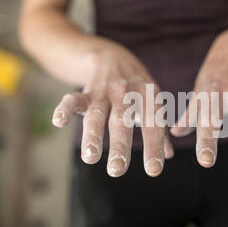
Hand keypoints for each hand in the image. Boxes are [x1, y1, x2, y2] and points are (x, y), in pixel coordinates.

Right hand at [51, 43, 173, 176]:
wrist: (113, 56)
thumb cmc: (137, 88)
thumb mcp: (152, 102)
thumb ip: (159, 128)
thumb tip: (168, 155)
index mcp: (148, 95)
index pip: (153, 123)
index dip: (154, 146)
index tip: (153, 170)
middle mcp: (127, 92)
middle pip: (122, 120)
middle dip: (120, 145)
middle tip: (117, 170)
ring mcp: (104, 90)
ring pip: (97, 114)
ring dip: (93, 135)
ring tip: (90, 157)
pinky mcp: (85, 90)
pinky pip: (73, 99)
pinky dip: (65, 109)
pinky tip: (58, 122)